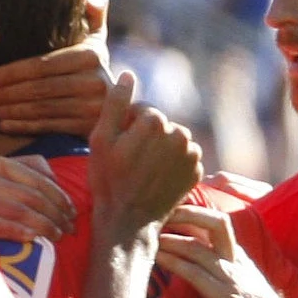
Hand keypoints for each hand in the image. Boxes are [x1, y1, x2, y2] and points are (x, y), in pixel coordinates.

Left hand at [0, 36, 111, 136]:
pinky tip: (3, 124)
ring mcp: (93, 107)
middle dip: (5, 94)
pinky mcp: (89, 127)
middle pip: (39, 88)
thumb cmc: (95, 69)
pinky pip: (50, 126)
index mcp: (91, 55)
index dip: (12, 72)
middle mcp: (95, 81)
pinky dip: (24, 126)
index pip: (43, 64)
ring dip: (9, 111)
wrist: (121, 108)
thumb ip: (94, 15)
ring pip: (41, 108)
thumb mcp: (98, 41)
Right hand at [0, 154, 75, 243]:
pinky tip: (34, 239)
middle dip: (57, 214)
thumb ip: (29, 167)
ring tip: (57, 236)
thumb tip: (55, 178)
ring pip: (22, 211)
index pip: (40, 181)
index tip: (72, 213)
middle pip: (34, 197)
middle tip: (70, 229)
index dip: (61, 198)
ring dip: (45, 226)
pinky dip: (21, 232)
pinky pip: (2, 225)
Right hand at [88, 71, 199, 241]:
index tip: (120, 148)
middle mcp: (180, 134)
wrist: (128, 223)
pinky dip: (172, 165)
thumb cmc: (108, 181)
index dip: (128, 127)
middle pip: (161, 125)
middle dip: (147, 138)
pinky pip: (183, 158)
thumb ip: (115, 103)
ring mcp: (191, 155)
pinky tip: (157, 179)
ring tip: (144, 171)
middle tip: (131, 162)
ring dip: (161, 150)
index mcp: (156, 121)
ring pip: (173, 140)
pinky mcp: (197, 173)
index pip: (143, 111)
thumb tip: (129, 75)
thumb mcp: (100, 140)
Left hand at [156, 204, 297, 297]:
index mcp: (240, 257)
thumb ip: (228, 273)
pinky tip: (156, 258)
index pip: (219, 223)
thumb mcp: (247, 285)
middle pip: (214, 222)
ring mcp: (230, 277)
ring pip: (197, 248)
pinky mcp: (223, 296)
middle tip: (159, 211)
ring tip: (147, 235)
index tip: (173, 209)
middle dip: (186, 212)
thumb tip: (205, 270)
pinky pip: (194, 273)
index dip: (196, 212)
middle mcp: (235, 260)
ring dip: (169, 239)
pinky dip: (173, 262)